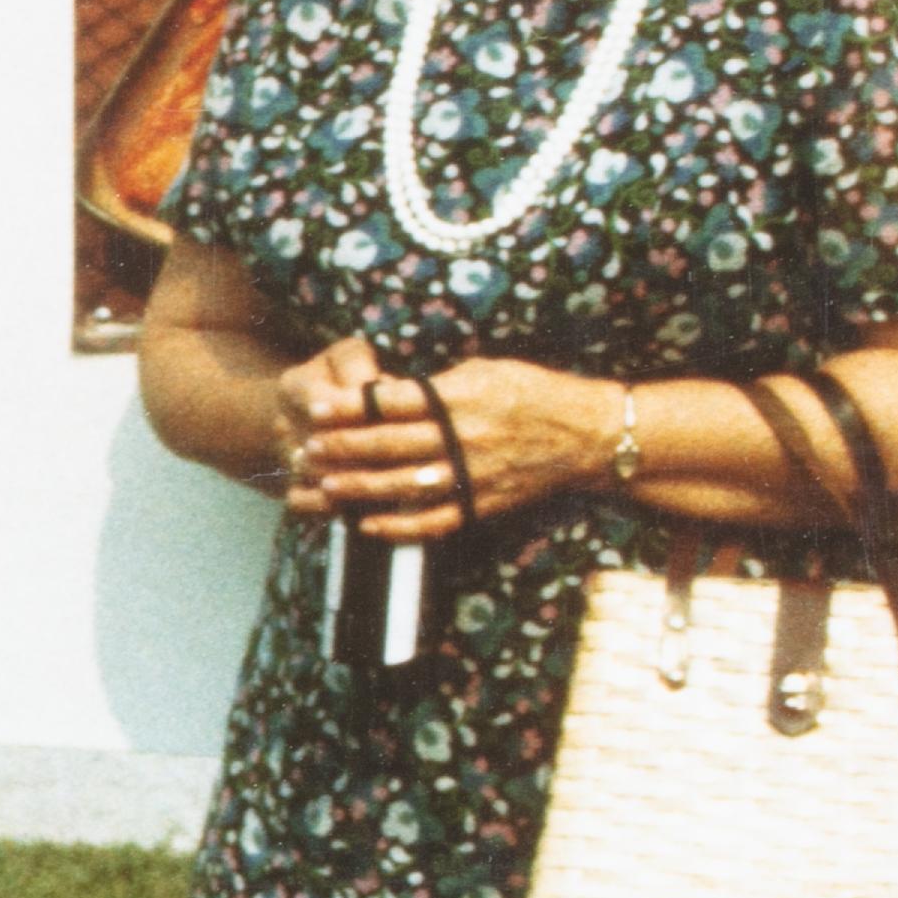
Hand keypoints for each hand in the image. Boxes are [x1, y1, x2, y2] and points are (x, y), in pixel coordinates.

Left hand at [270, 349, 602, 545]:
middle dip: (345, 448)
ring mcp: (474, 473)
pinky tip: (367, 525)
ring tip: (325, 486)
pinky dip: (400, 526)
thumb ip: (437, 384)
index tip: (317, 410)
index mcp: (461, 396)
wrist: (589, 434)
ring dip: (362, 487)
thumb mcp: (487, 370)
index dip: (351, 407)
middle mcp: (465, 436)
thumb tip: (388, 394)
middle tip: (308, 450)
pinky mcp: (483, 503)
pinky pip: (436, 520)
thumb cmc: (533, 392)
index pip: (394, 402)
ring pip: (406, 484)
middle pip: (392, 444)